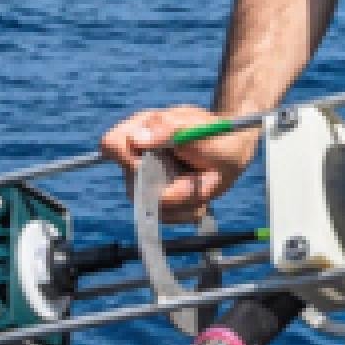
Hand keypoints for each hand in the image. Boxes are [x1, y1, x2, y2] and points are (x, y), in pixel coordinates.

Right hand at [97, 104, 256, 216]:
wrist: (233, 149)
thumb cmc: (214, 133)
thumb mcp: (196, 128)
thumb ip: (168, 130)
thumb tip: (135, 140)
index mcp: (142, 129)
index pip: (111, 144)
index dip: (124, 156)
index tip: (148, 163)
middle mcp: (140, 156)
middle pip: (134, 188)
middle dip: (170, 190)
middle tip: (195, 179)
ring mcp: (149, 180)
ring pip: (154, 208)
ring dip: (185, 201)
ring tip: (204, 183)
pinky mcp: (161, 198)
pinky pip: (168, 216)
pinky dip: (189, 209)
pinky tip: (202, 193)